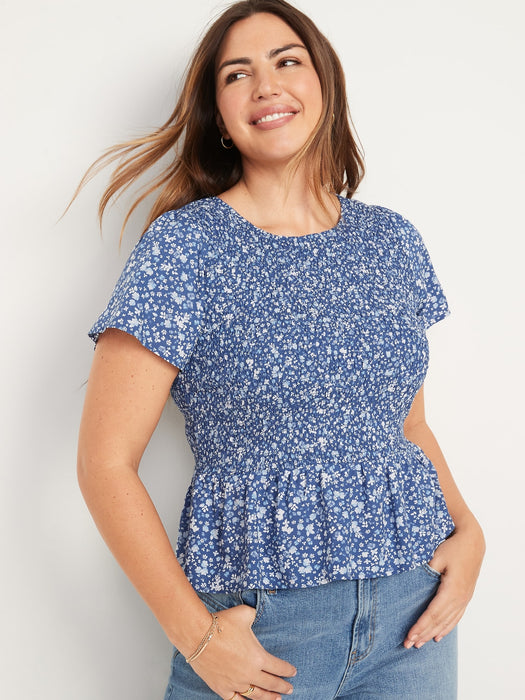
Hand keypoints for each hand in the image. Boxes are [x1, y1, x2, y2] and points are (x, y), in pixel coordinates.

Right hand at [190, 603, 296, 699]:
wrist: (198, 635)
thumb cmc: (222, 623)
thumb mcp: (244, 613)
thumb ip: (253, 615)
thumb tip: (254, 614)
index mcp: (258, 657)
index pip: (278, 667)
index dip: (287, 670)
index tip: (293, 672)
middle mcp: (249, 674)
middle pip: (270, 684)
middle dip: (282, 687)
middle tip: (289, 689)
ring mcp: (235, 683)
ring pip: (256, 696)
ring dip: (268, 698)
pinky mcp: (222, 688)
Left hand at [404, 518, 484, 648]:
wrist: (472, 543)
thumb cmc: (453, 548)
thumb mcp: (437, 557)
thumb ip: (426, 571)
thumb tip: (411, 583)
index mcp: (452, 590)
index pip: (433, 614)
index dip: (420, 626)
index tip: (409, 636)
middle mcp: (460, 598)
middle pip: (439, 622)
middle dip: (422, 634)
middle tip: (408, 645)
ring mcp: (464, 599)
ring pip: (447, 622)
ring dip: (432, 634)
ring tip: (419, 644)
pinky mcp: (465, 597)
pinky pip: (455, 618)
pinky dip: (446, 628)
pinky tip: (438, 636)